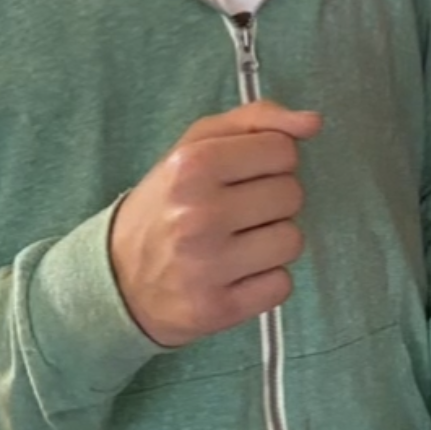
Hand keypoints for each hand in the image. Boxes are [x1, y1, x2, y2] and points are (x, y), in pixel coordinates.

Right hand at [109, 99, 320, 345]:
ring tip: (238, 243)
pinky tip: (237, 274)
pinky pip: (281, 285)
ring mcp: (208, 265)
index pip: (282, 150)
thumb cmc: (167, 202)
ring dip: (273, 242)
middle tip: (238, 212)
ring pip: (292, 241)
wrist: (117, 278)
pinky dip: (265, 280)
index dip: (269, 162)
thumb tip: (314, 122)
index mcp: (192, 164)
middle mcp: (198, 213)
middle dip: (272, 201)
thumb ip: (256, 120)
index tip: (244, 176)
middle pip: (291, 195)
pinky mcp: (218, 309)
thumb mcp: (196, 146)